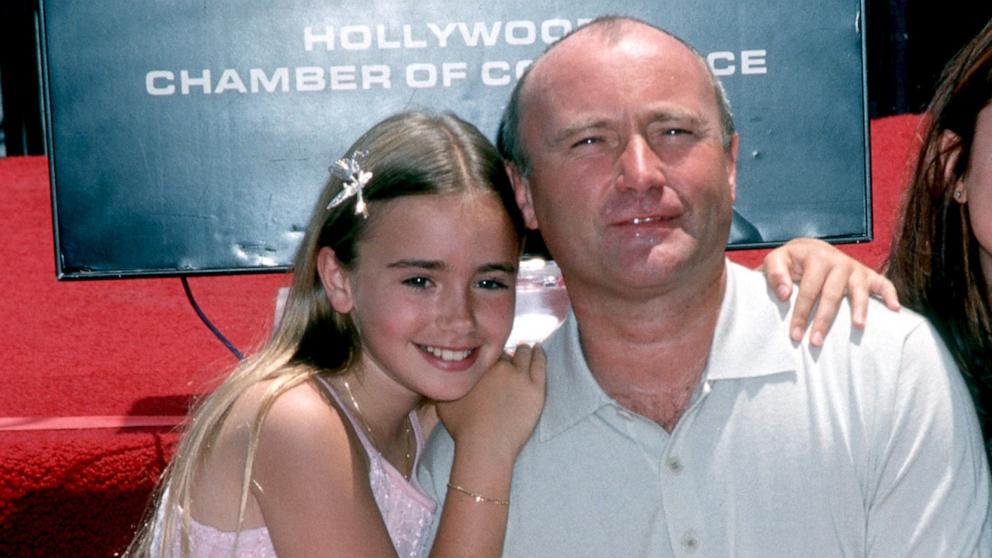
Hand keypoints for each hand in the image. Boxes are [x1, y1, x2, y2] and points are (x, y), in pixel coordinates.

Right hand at [436, 344, 545, 462]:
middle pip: (505, 353)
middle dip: (505, 354)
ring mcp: (520, 377)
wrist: (486, 445)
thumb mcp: (444, 402)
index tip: (490, 358)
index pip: (486, 353)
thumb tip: (446, 377)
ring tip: (526, 348)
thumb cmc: (463, 428)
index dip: (488, 355)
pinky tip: (538, 350)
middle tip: (506, 357)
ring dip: (523, 350)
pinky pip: (540, 364)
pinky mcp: (536, 389)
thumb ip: (448, 385)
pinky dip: (539, 354)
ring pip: (523, 354)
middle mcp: (500, 366)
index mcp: (479, 367)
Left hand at [761, 238, 899, 346]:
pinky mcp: (868, 274)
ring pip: (859, 290)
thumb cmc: (790, 262)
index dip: (800, 312)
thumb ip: (775, 274)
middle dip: (823, 320)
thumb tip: (785, 294)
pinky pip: (883, 283)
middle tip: (815, 342)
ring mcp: (855, 268)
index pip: (808, 289)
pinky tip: (895, 309)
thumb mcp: (776, 260)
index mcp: (815, 257)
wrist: (810, 249)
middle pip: (832, 294)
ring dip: (859, 309)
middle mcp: (838, 261)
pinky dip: (890, 294)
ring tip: (858, 327)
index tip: (794, 335)